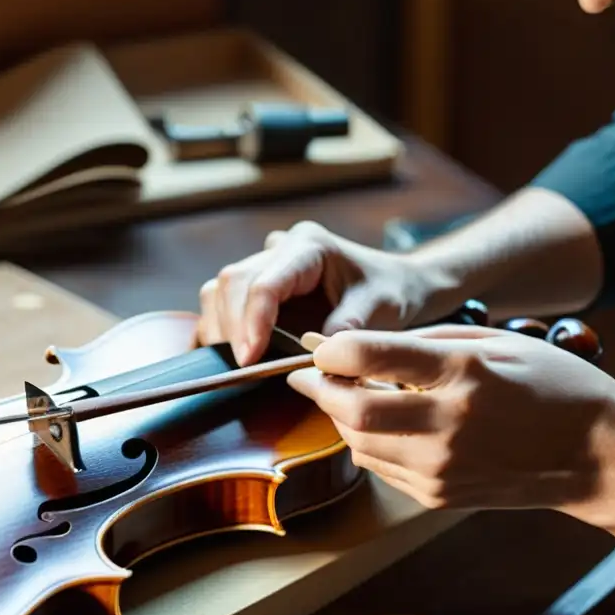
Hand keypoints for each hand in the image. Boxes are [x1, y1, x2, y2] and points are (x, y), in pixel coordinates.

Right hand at [197, 221, 464, 366]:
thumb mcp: (381, 309)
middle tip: (246, 368)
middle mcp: (280, 249)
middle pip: (233, 283)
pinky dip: (221, 329)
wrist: (395, 284)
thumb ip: (349, 328)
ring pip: (219, 290)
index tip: (251, 358)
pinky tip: (236, 353)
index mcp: (309, 246)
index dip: (252, 320)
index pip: (266, 282)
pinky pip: (221, 302)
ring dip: (222, 329)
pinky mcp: (256, 284)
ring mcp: (265, 264)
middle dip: (233, 328)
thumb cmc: (391, 292)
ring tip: (242, 362)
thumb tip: (316, 355)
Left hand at [286, 324, 614, 563]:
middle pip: (351, 411)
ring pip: (357, 444)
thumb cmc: (549, 384)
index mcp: (465, 372)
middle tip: (304, 373)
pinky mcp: (439, 495)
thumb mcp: (492, 340)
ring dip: (338, 417)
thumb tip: (354, 345)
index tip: (320, 343)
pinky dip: (366, 443)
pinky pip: (379, 467)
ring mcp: (443, 467)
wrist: (598, 454)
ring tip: (341, 394)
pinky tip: (378, 424)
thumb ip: (421, 341)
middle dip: (317, 388)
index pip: (370, 356)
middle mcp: (449, 423)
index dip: (330, 348)